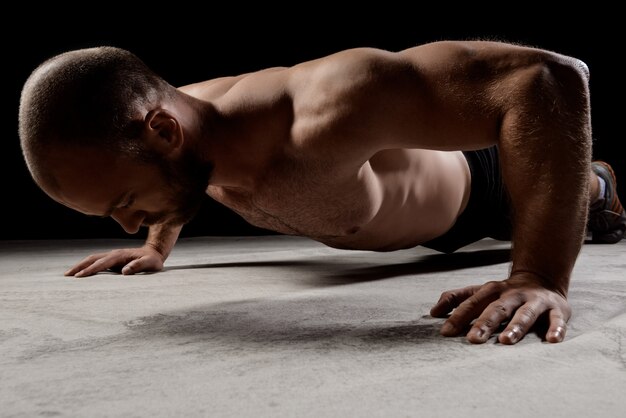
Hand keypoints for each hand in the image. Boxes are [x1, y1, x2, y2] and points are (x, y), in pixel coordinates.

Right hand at [64, 245, 165, 276]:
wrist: (154, 252)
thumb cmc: (152, 260)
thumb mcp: (150, 264)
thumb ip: (139, 266)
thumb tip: (124, 271)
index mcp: (120, 255)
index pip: (102, 262)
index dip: (91, 269)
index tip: (80, 276)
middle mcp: (113, 254)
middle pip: (92, 258)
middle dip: (79, 266)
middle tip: (66, 276)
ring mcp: (111, 256)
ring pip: (92, 259)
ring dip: (80, 265)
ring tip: (68, 274)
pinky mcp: (111, 260)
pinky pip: (96, 262)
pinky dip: (86, 266)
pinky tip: (80, 272)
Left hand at [430, 273, 570, 343]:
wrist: (542, 278)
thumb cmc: (504, 293)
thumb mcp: (480, 291)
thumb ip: (457, 298)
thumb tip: (433, 312)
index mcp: (492, 290)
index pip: (472, 303)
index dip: (458, 317)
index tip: (445, 332)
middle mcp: (512, 295)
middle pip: (497, 309)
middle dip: (484, 324)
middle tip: (473, 340)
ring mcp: (534, 301)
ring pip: (524, 314)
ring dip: (515, 327)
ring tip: (506, 341)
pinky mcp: (557, 309)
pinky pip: (557, 320)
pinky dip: (556, 329)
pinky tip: (552, 340)